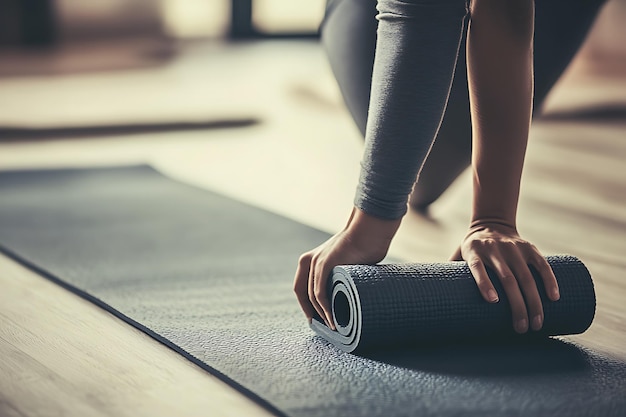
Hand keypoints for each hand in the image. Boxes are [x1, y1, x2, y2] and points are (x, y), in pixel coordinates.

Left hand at [293, 208, 400, 328]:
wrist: (370, 230)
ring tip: (334, 327)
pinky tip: (333, 320)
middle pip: (303, 294)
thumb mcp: (345, 264)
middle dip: (312, 312)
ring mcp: (316, 262)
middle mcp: (309, 260)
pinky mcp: (324, 265)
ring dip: (322, 315)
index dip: (306, 305)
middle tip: (323, 327)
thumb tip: (347, 294)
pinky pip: (320, 293)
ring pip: (313, 296)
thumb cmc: (364, 246)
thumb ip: (339, 276)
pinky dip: (325, 309)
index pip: (302, 287)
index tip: (315, 318)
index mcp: (311, 259)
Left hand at [452, 222, 559, 333]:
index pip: (477, 268)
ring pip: (526, 276)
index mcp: (474, 252)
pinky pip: (542, 265)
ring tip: (537, 324)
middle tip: (521, 329)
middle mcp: (494, 250)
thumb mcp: (459, 256)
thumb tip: (430, 302)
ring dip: (534, 302)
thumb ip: (448, 275)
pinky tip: (555, 298)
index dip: (484, 283)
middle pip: (507, 279)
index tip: (493, 301)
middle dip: (517, 306)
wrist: (492, 223)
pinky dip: (549, 280)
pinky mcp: (530, 248)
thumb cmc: (473, 250)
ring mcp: (514, 248)